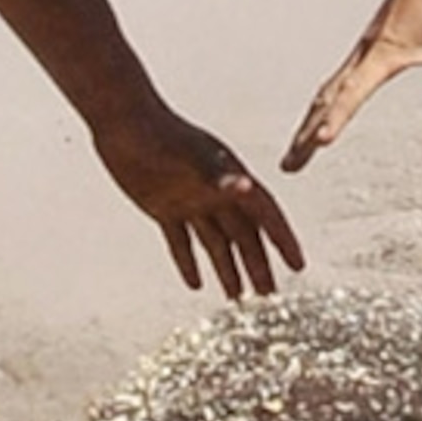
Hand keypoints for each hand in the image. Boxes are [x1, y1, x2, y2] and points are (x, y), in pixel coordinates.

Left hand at [90, 102, 305, 297]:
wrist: (124, 122)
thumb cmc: (161, 135)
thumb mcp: (192, 157)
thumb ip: (219, 175)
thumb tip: (245, 188)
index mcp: (231, 179)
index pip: (265, 216)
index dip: (283, 241)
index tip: (298, 266)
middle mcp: (215, 193)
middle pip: (243, 235)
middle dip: (258, 265)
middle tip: (269, 296)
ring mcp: (190, 201)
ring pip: (216, 242)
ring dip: (227, 268)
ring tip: (237, 298)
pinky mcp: (163, 208)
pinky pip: (181, 242)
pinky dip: (188, 262)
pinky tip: (195, 284)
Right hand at [282, 0, 421, 171]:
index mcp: (385, 53)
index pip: (355, 92)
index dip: (337, 118)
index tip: (319, 141)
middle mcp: (365, 54)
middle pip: (326, 99)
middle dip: (305, 134)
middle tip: (289, 166)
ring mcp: (361, 52)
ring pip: (325, 93)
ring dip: (307, 124)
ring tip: (293, 156)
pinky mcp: (366, 52)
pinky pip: (335, 85)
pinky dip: (321, 106)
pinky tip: (315, 121)